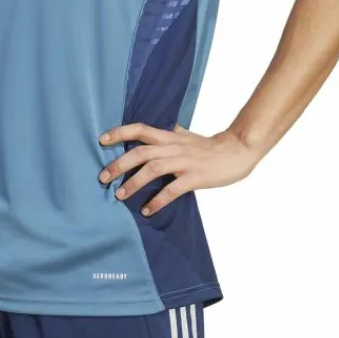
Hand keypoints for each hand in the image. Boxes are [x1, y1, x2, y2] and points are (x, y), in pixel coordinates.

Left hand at [97, 122, 259, 215]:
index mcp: (169, 136)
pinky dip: (158, 200)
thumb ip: (172, 133)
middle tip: (102, 178)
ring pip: (153, 168)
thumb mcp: (186, 136)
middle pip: (140, 151)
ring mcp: (184, 162)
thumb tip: (163, 127)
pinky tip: (147, 210)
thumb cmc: (210, 146)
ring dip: (134, 182)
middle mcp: (173, 147)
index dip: (120, 132)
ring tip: (120, 195)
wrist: (236, 151)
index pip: (140, 129)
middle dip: (119, 164)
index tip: (101, 140)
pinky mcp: (195, 177)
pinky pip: (173, 189)